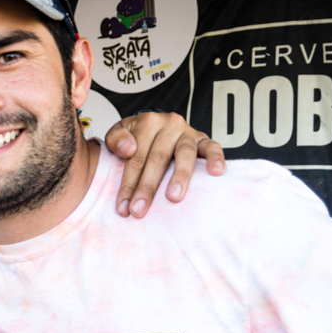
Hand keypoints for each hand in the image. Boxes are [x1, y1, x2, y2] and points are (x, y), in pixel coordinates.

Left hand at [104, 111, 224, 217]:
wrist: (156, 127)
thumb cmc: (136, 137)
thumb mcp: (118, 134)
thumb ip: (115, 140)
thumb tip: (127, 149)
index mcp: (147, 122)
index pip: (136, 157)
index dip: (128, 183)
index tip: (123, 207)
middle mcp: (169, 124)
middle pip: (158, 158)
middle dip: (148, 187)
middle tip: (140, 210)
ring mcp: (188, 132)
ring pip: (185, 154)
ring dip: (179, 177)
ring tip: (173, 197)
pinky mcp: (204, 139)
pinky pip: (212, 146)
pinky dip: (215, 158)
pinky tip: (216, 172)